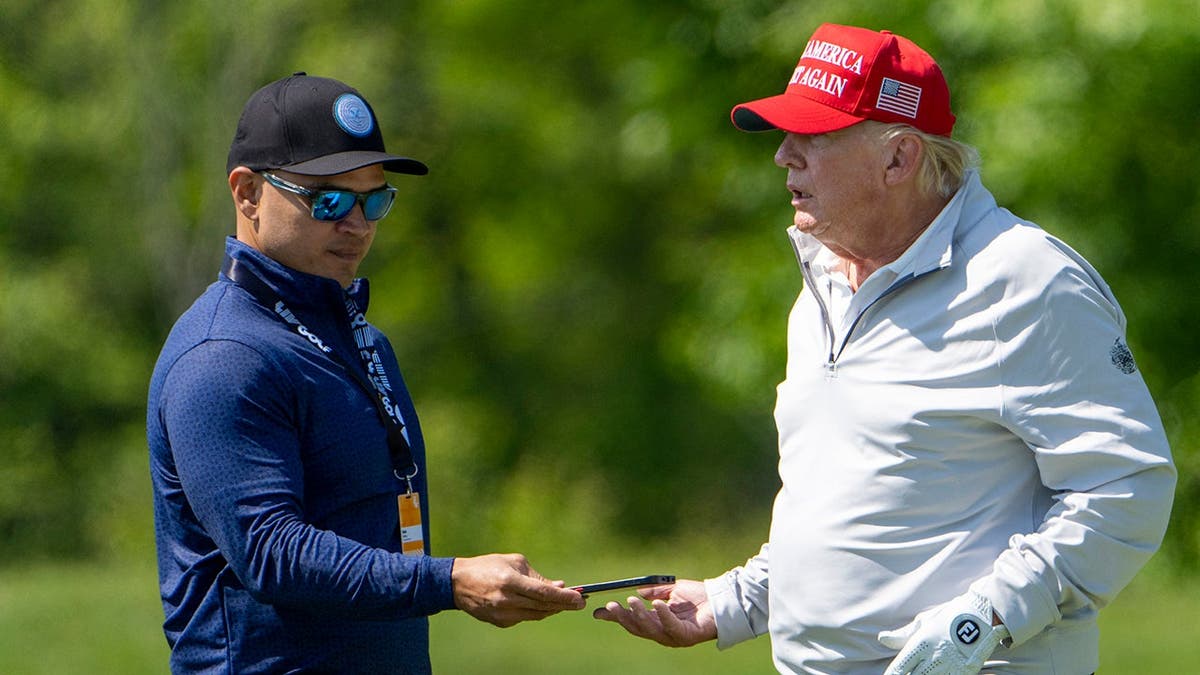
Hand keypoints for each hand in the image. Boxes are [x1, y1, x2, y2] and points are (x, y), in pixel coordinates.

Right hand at [451, 553, 584, 626]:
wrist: (458, 583)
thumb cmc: (488, 567)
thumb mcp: (514, 563)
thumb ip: (537, 576)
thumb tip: (558, 586)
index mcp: (510, 581)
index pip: (543, 593)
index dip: (564, 597)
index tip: (579, 598)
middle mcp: (506, 600)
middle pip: (543, 607)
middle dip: (563, 605)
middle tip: (579, 603)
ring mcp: (502, 614)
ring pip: (536, 615)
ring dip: (552, 610)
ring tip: (564, 603)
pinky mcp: (499, 623)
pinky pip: (524, 618)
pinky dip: (535, 612)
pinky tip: (541, 605)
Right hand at [592, 579, 716, 646]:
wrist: (721, 600)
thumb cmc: (698, 596)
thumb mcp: (670, 590)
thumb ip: (654, 592)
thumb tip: (635, 592)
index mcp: (657, 622)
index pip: (631, 622)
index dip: (614, 617)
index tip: (598, 611)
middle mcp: (662, 632)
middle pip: (636, 628)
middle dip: (622, 617)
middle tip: (611, 605)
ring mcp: (673, 636)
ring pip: (649, 630)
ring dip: (638, 615)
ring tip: (630, 601)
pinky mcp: (686, 636)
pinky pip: (671, 627)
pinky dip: (663, 615)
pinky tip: (658, 604)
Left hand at [878, 590, 1008, 674]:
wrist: (983, 615)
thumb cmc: (950, 615)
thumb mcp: (924, 621)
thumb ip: (903, 635)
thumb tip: (882, 638)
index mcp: (920, 643)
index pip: (899, 668)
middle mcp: (933, 657)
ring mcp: (950, 666)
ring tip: (921, 674)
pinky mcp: (965, 672)